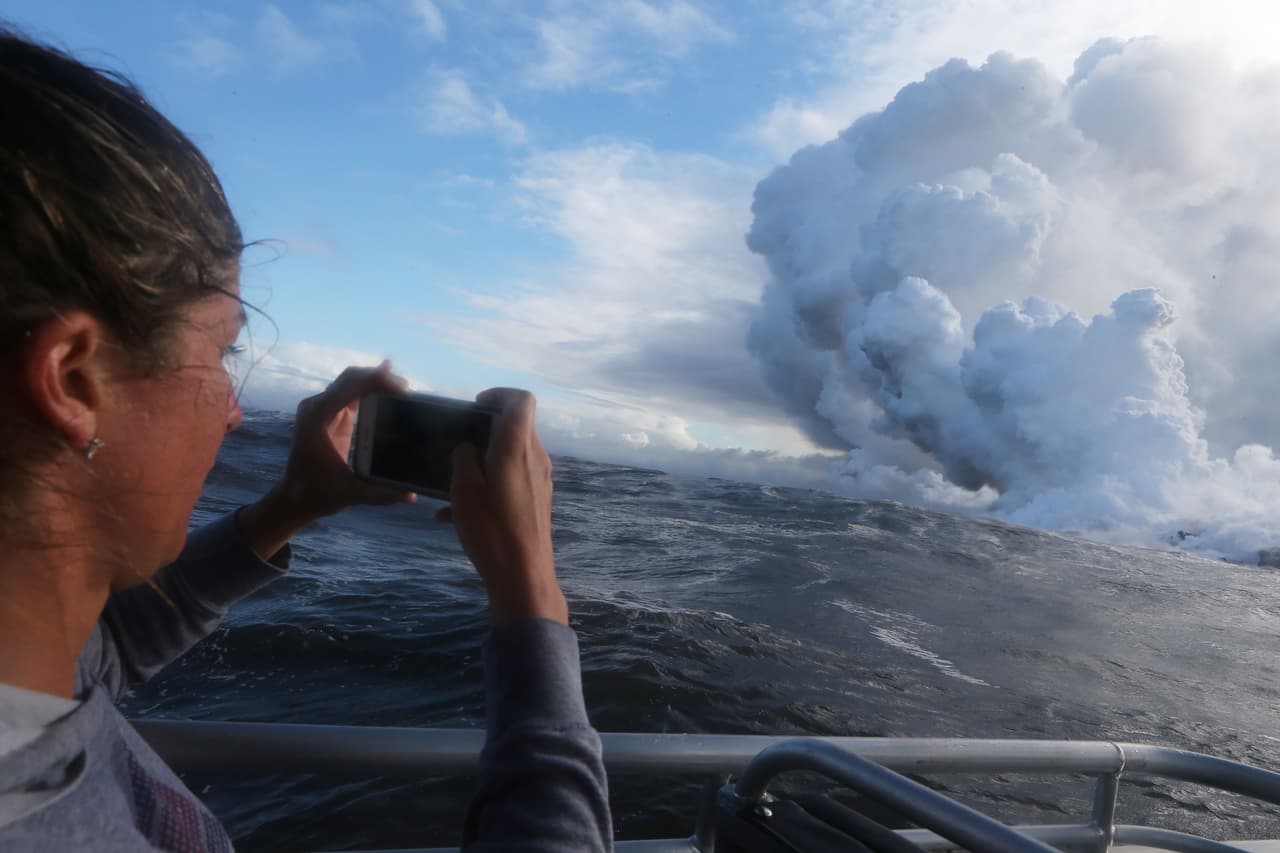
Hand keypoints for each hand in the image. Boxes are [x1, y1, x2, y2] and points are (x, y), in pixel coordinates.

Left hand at [238, 362, 414, 558]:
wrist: (294, 498)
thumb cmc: (318, 494)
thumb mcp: (350, 494)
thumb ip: (381, 494)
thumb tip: (412, 495)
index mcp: (317, 418)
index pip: (349, 387)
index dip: (376, 381)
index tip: (402, 388)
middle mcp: (317, 408)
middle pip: (350, 379)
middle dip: (378, 377)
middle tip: (406, 388)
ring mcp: (321, 410)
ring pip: (350, 383)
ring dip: (374, 382)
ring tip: (402, 389)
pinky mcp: (329, 416)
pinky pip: (350, 394)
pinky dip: (368, 391)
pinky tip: (388, 392)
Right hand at [439, 388, 567, 624]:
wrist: (523, 576)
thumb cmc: (491, 531)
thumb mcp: (464, 490)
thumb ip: (464, 459)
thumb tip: (468, 448)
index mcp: (518, 448)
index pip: (522, 400)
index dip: (499, 395)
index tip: (475, 406)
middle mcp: (535, 458)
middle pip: (517, 425)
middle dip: (486, 428)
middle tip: (458, 443)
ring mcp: (540, 480)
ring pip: (512, 454)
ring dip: (485, 459)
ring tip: (454, 482)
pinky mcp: (538, 500)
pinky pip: (513, 479)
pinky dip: (490, 484)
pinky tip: (457, 514)